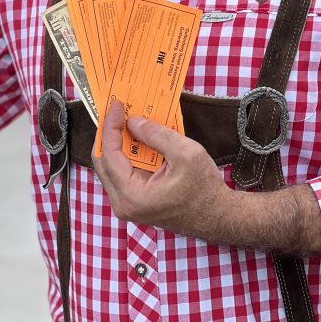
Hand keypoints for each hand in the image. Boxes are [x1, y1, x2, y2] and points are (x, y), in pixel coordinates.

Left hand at [92, 100, 233, 241]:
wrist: (217, 216)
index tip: (115, 104)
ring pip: (110, 167)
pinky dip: (126, 154)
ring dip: (116, 143)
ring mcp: (127, 205)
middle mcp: (123, 204)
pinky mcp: (134, 202)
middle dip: (109, 134)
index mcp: (132, 196)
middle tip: (116, 110)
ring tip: (123, 119)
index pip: (109, 155)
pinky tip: (134, 137)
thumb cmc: (204, 189)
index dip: (110, 127)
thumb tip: (133, 121)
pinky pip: (122, 173)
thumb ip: (156, 135)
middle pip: (103, 162)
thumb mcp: (186, 153)